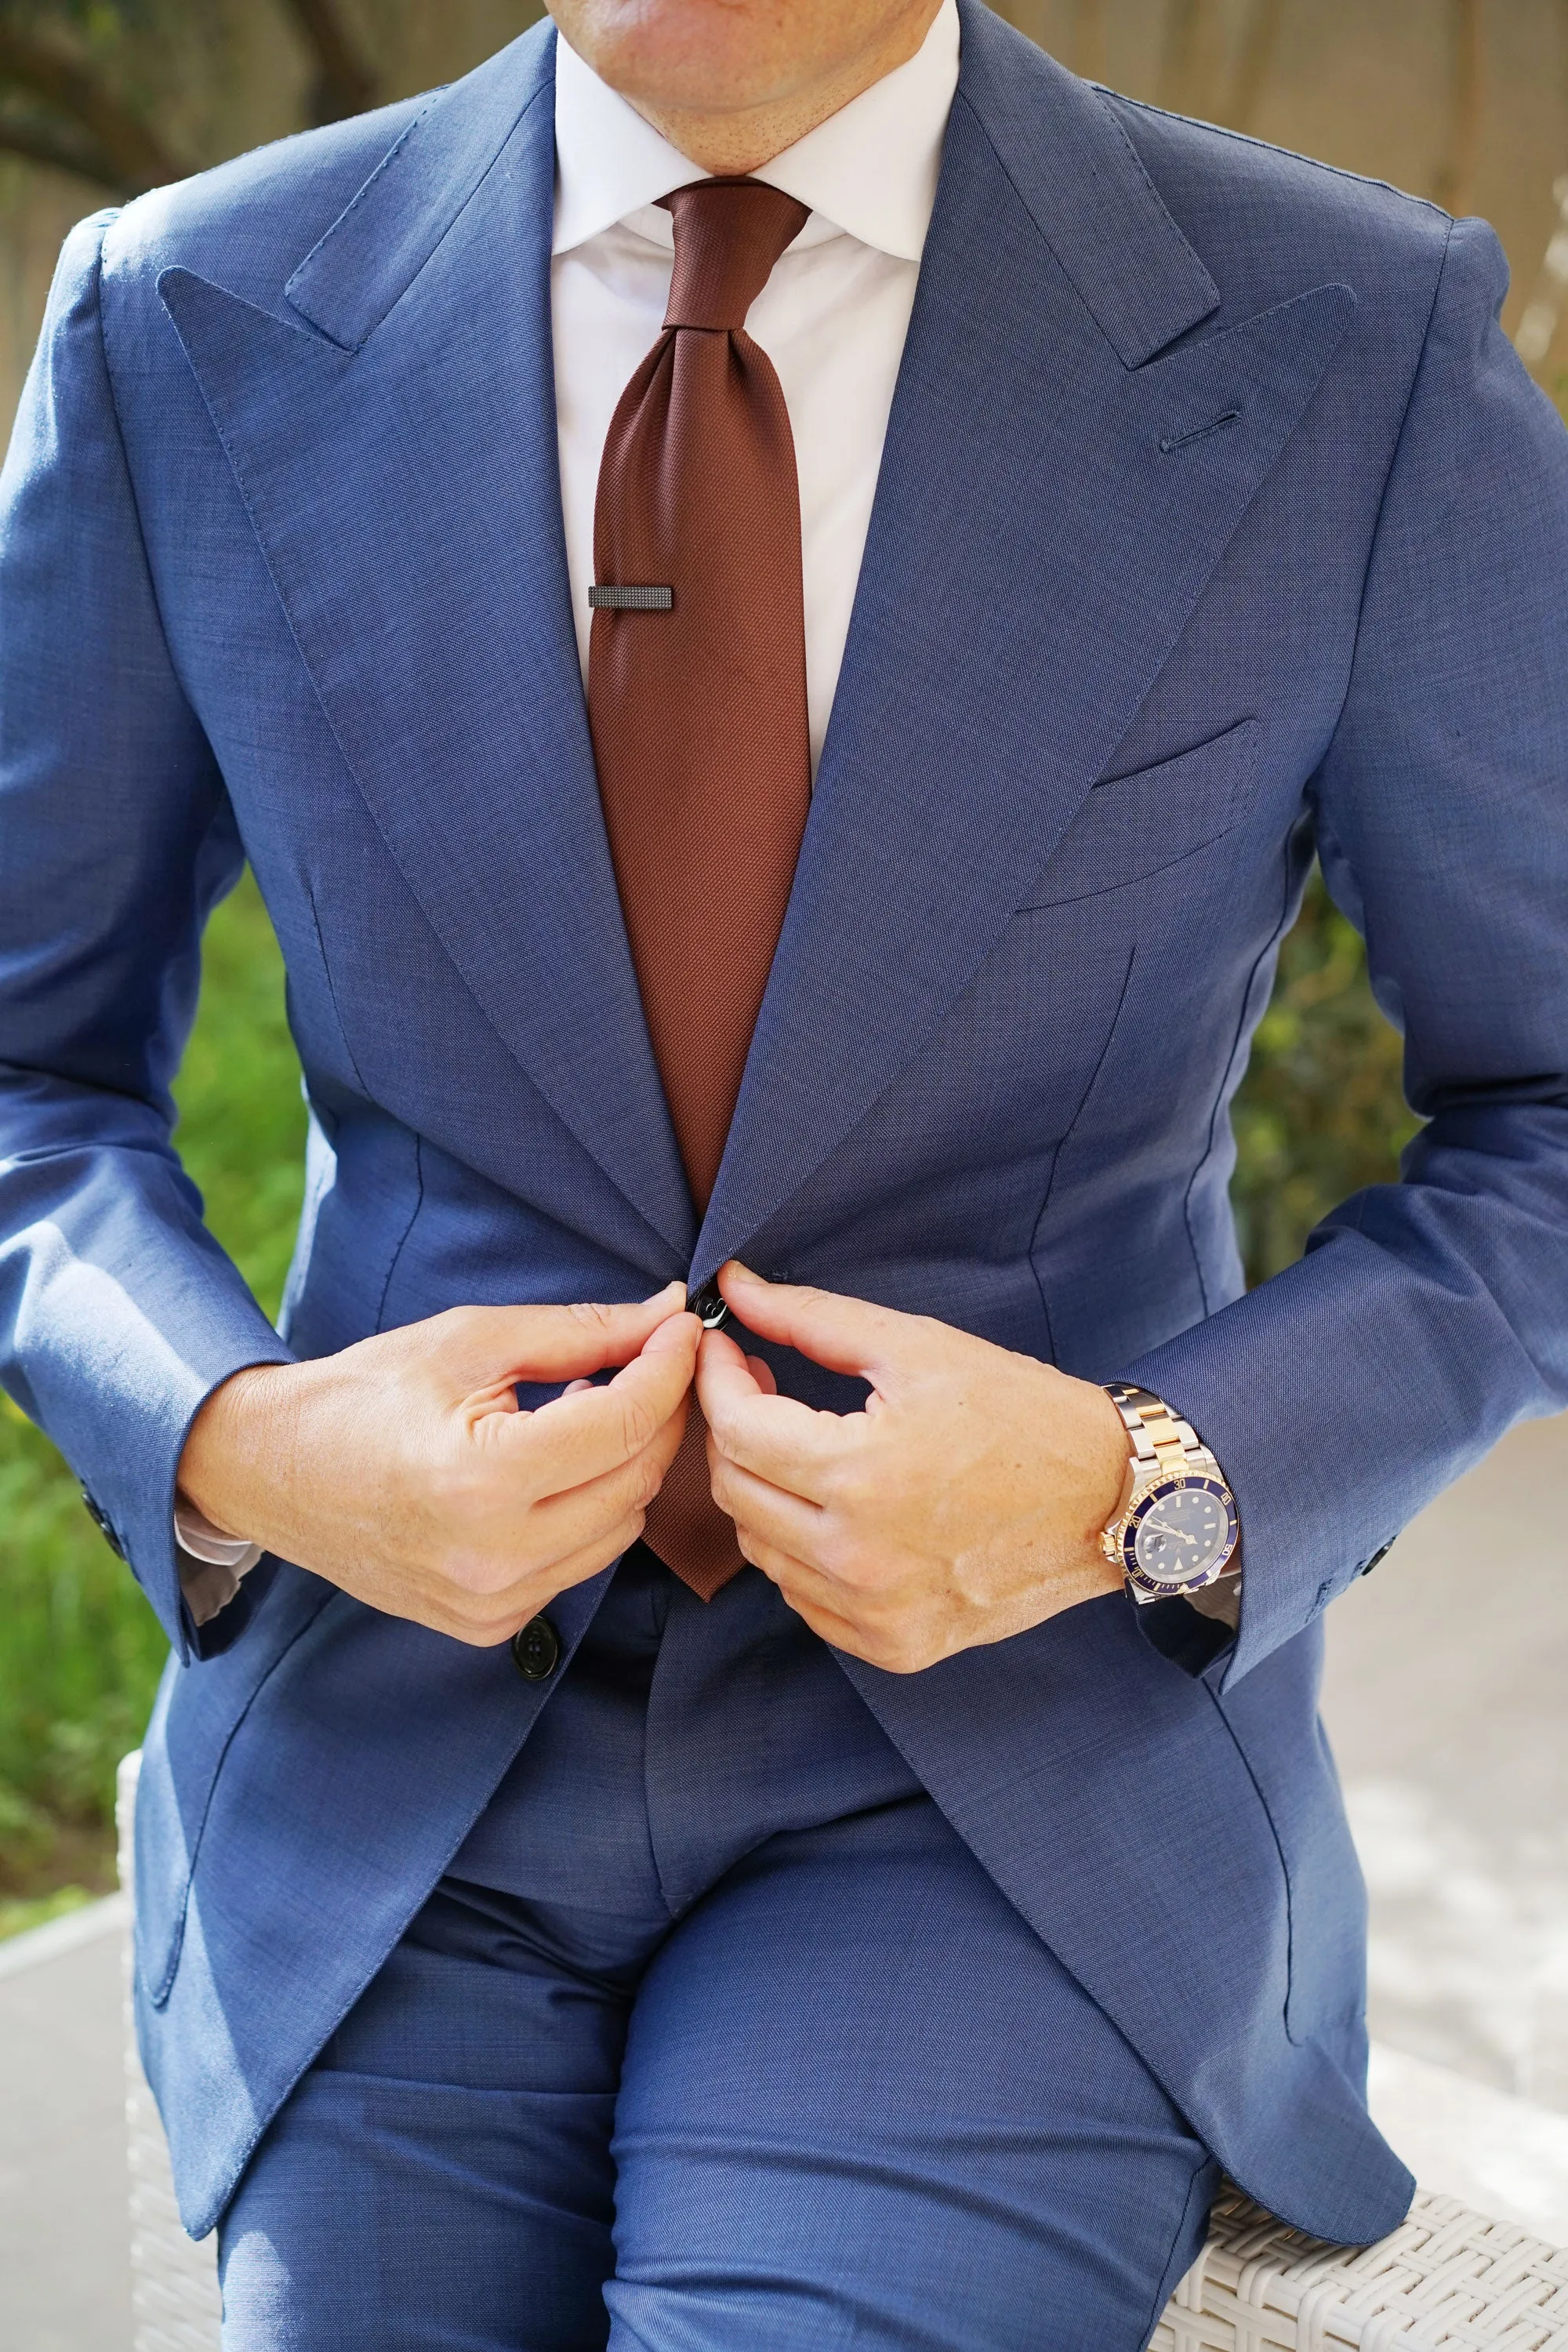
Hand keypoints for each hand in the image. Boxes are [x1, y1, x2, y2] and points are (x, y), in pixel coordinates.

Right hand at [178, 1287, 698, 1644]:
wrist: (274, 1473)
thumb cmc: (365, 1394)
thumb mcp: (470, 1341)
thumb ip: (579, 1333)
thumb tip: (665, 1315)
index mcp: (482, 1479)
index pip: (623, 1423)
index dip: (668, 1366)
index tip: (683, 1327)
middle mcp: (494, 1557)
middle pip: (636, 1478)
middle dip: (657, 1412)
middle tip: (647, 1359)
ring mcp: (493, 1602)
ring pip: (622, 1527)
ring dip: (625, 1464)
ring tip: (584, 1411)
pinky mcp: (490, 1625)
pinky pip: (581, 1562)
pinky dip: (589, 1510)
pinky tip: (553, 1466)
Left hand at [696, 1263, 1127, 1672]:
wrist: (1109, 1499)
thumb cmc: (1020, 1411)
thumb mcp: (917, 1347)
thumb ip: (811, 1317)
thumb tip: (732, 1287)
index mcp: (863, 1475)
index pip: (737, 1431)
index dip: (716, 1381)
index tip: (724, 1349)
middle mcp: (860, 1557)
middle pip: (735, 1492)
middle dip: (734, 1430)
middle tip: (761, 1387)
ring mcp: (876, 1612)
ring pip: (760, 1550)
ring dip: (763, 1490)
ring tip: (801, 1445)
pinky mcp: (894, 1646)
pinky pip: (803, 1597)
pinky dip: (800, 1550)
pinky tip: (834, 1508)